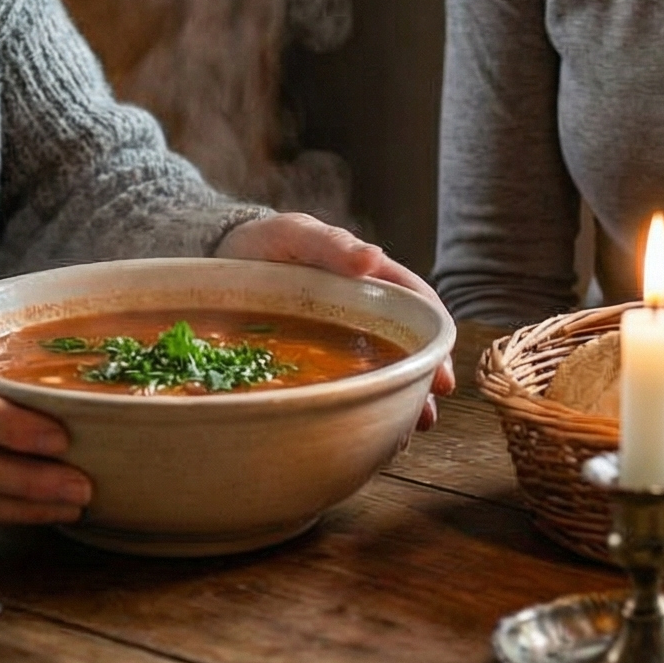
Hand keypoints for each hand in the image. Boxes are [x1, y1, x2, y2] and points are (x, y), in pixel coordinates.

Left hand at [214, 212, 456, 425]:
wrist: (221, 257)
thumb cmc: (265, 242)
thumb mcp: (295, 233)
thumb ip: (331, 244)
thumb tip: (373, 259)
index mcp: (368, 277)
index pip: (416, 305)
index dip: (435, 337)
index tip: (442, 370)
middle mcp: (363, 309)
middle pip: (408, 344)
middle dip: (423, 377)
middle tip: (428, 411)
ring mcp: (342, 336)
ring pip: (382, 368)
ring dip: (400, 396)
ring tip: (408, 429)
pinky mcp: (318, 357)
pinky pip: (347, 382)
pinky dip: (363, 404)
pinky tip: (366, 427)